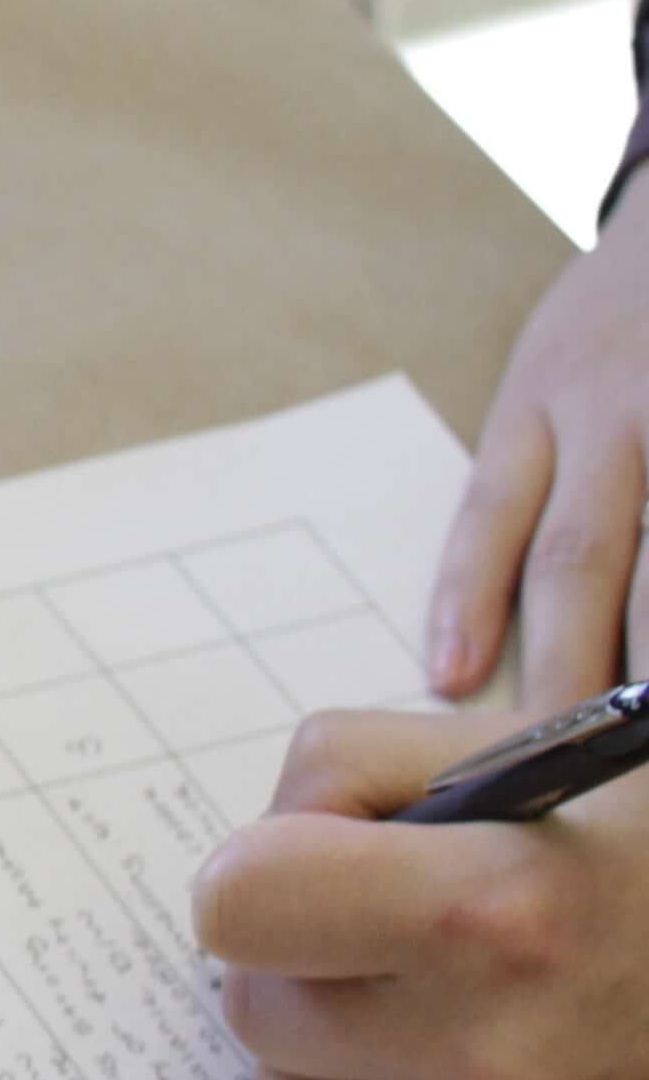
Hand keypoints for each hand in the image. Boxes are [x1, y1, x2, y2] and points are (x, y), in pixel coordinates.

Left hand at [203, 706, 648, 1079]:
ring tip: (440, 987)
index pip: (233, 907)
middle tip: (389, 922)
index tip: (316, 861)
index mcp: (488, 914)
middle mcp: (492, 1053)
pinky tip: (508, 1058)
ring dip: (336, 1042)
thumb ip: (354, 770)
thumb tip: (259, 844)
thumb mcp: (532, 753)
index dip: (263, 870)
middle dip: (299, 956)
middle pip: (252, 1006)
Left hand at [426, 201, 648, 712]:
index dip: (468, 598)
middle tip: (566, 753)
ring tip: (640, 730)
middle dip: (575, 659)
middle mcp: (615, 409)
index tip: (449, 682)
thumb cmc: (620, 326)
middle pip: (587, 551)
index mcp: (543, 402)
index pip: (496, 513)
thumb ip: (531, 479)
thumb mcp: (551, 374)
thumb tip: (474, 630)